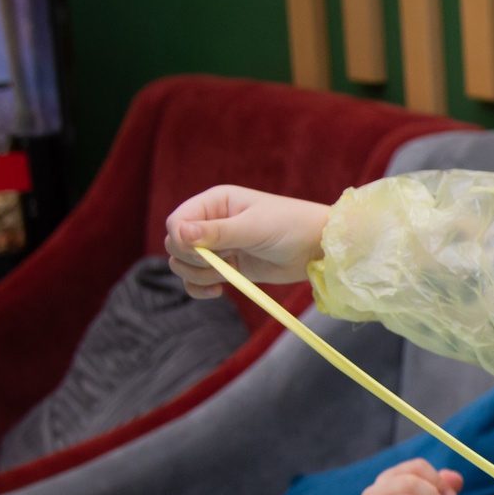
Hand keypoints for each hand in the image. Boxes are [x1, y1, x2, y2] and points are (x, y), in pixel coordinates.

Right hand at [164, 185, 335, 297]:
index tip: (200, 252)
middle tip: (221, 263)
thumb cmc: (290, 226)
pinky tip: (218, 291)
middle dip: (191, 259)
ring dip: (197, 276)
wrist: (317, 248)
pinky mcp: (227, 267)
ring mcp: (218, 246)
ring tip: (225, 276)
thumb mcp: (253, 228)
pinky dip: (200, 288)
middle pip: (176, 245)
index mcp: (215, 203)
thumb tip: (180, 234)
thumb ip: (217, 232)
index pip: (177, 221)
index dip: (180, 239)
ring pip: (184, 265)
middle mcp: (211, 223)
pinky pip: (198, 280)